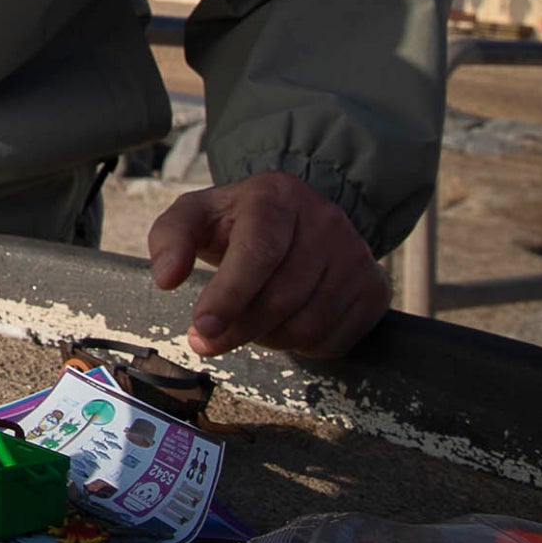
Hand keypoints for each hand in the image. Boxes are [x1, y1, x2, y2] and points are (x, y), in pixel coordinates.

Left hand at [147, 171, 388, 357]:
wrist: (296, 220)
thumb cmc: (236, 223)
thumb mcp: (196, 216)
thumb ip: (170, 238)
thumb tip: (166, 276)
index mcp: (276, 196)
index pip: (259, 251)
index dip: (230, 295)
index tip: (202, 327)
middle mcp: (325, 221)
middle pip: (281, 295)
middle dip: (238, 328)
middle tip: (206, 340)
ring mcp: (356, 255)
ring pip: (309, 324)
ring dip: (268, 338)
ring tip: (247, 323)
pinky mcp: (374, 289)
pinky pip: (335, 339)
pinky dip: (301, 346)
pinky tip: (282, 325)